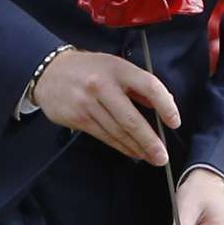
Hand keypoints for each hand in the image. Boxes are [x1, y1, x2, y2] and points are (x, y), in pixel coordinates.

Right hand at [32, 50, 178, 165]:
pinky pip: (104, 136)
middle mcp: (102, 86)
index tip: (174, 122)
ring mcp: (88, 103)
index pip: (149, 86)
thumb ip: (139, 85)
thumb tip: (166, 104)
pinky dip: (121, 146)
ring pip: (118, 132)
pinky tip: (132, 152)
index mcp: (118, 69)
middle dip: (149, 141)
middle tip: (162, 156)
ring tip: (151, 157)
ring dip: (137, 148)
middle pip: (131, 119)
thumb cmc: (90, 69)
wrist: (49, 72)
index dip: (165, 106)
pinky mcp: (77, 118)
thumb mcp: (116, 67)